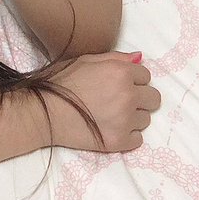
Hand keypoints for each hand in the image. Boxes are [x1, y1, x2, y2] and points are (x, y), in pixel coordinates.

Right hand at [46, 52, 160, 152]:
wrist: (44, 113)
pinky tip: (110, 129)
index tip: (118, 84)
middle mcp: (128, 95)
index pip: (146, 75)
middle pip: (154, 98)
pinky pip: (138, 139)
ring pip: (146, 119)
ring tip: (112, 115)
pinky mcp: (120, 142)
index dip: (132, 78)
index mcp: (121, 72)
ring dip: (133, 117)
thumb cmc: (61, 82)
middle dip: (140, 98)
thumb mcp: (85, 60)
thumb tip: (139, 58)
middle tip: (120, 100)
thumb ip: (115, 58)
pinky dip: (127, 135)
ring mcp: (125, 120)